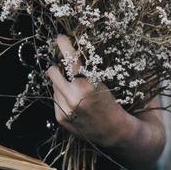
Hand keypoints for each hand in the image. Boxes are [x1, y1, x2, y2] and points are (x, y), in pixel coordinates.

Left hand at [45, 33, 137, 147]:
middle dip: (58, 66)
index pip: (71, 60)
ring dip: (62, 83)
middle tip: (65, 65)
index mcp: (89, 85)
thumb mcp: (109, 83)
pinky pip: (55, 98)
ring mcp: (65, 109)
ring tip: (76, 88)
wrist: (117, 132)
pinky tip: (76, 102)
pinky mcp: (60, 118)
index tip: (60, 37)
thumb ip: (93, 68)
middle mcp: (74, 97)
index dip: (64, 46)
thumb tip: (83, 48)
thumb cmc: (117, 103)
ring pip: (54, 85)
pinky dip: (62, 96)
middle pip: (53, 71)